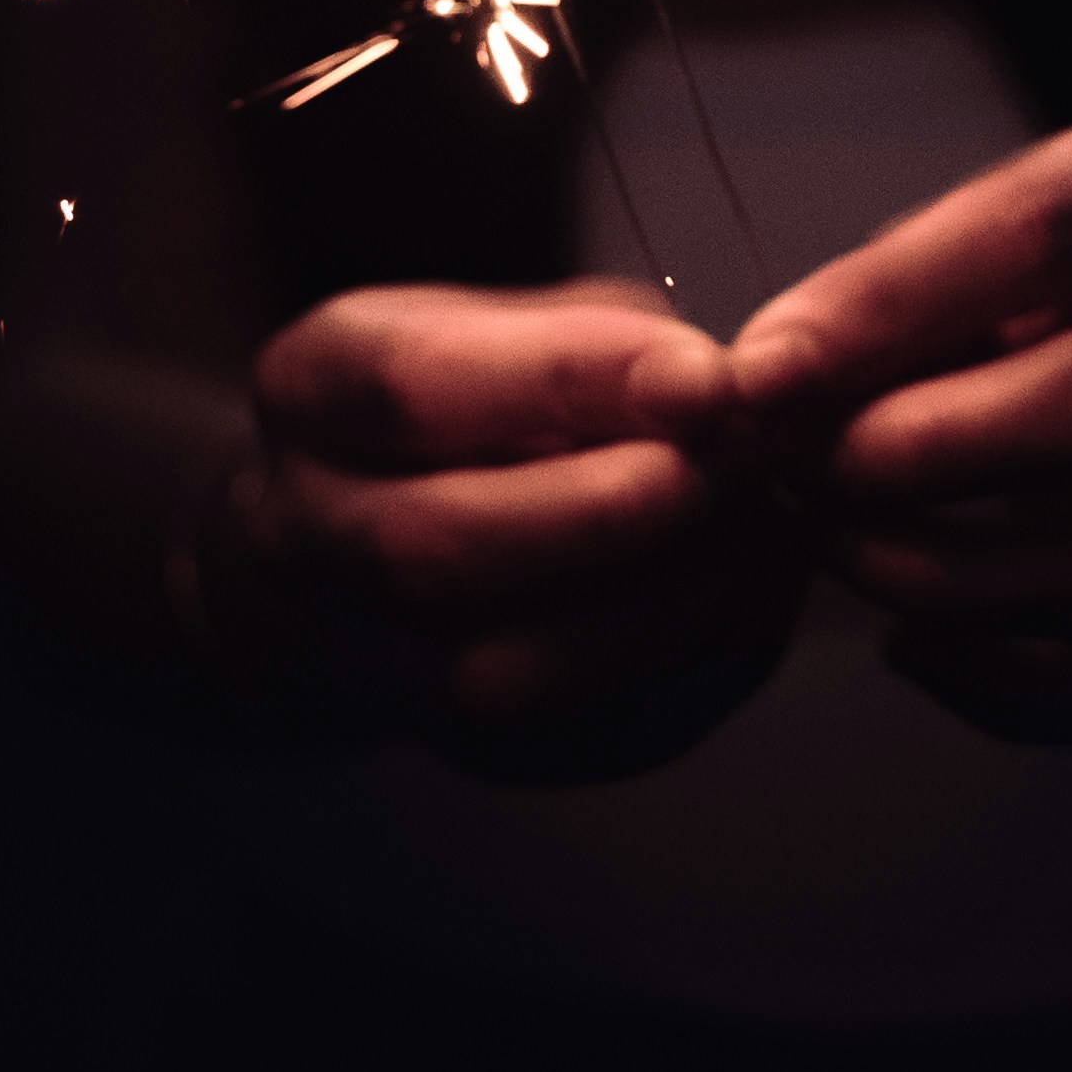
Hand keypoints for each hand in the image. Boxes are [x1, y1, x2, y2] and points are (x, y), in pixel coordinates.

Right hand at [209, 280, 805, 777]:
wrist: (394, 524)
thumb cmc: (482, 396)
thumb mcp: (519, 317)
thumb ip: (608, 343)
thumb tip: (723, 390)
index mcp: (311, 392)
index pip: (416, 389)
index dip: (573, 381)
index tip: (711, 377)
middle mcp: (305, 539)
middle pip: (437, 545)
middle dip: (616, 507)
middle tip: (748, 459)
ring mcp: (374, 665)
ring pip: (506, 675)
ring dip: (667, 600)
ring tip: (766, 522)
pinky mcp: (472, 754)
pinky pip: (587, 737)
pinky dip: (695, 666)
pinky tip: (756, 587)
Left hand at [728, 118, 1071, 740]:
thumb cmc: (1047, 278)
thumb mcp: (978, 226)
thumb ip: (882, 297)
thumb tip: (754, 394)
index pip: (1038, 236)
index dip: (882, 313)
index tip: (755, 380)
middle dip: (925, 453)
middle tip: (797, 473)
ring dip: (951, 574)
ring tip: (837, 550)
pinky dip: (1008, 681)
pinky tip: (911, 642)